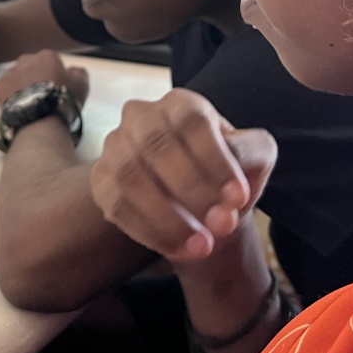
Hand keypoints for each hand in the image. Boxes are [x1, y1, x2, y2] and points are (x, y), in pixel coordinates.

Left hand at [0, 50, 89, 108]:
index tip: (56, 88)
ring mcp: (12, 71)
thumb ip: (78, 73)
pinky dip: (11, 93)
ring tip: (29, 102)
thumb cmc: (63, 101)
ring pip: (18, 75)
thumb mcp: (82, 86)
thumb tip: (71, 70)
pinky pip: (7, 86)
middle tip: (42, 95)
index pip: (51, 61)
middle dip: (36, 76)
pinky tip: (19, 104)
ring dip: (23, 84)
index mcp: (48, 56)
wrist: (39, 119)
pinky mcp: (0, 85)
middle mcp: (27, 60)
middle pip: (32, 66)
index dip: (54, 75)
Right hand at [90, 88, 275, 263]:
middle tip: (223, 225)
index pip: (192, 122)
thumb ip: (251, 157)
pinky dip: (150, 232)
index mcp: (180, 104)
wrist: (196, 203)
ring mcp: (115, 147)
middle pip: (157, 146)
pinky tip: (179, 249)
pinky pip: (117, 206)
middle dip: (193, 190)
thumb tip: (232, 186)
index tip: (238, 198)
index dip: (216, 160)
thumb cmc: (223, 173)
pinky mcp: (100, 180)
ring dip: (169, 217)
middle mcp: (140, 117)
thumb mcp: (251, 157)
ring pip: (131, 178)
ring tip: (203, 246)